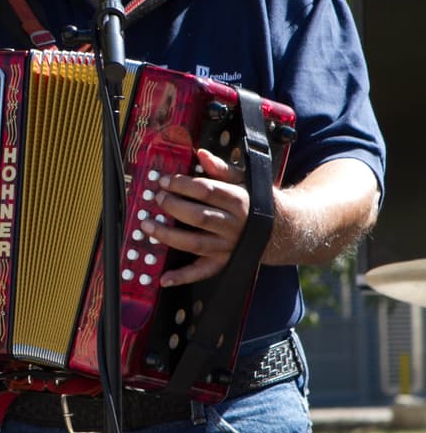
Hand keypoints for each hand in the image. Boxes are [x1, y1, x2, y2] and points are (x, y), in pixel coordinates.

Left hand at [142, 148, 256, 286]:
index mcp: (239, 201)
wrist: (286, 230)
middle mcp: (234, 225)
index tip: (164, 180)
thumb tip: (201, 154)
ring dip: (168, 236)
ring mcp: (229, 246)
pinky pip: (203, 271)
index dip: (182, 185)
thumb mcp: (246, 180)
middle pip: (198, 216)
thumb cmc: (259, 200)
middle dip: (173, 207)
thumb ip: (222, 168)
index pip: (206, 191)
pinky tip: (164, 278)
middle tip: (156, 198)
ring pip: (195, 243)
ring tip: (147, 227)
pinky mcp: (226, 261)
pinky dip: (183, 277)